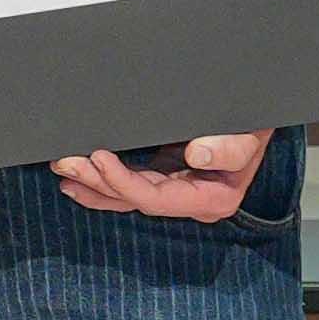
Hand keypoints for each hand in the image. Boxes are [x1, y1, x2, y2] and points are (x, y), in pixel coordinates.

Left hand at [51, 131, 266, 222]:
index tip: (99, 159)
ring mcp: (175, 191)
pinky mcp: (164, 177)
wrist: (255, 118)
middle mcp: (189, 201)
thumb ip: (231, 147)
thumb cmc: (252, 126)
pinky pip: (128, 186)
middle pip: (135, 199)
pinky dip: (102, 182)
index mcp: (212, 198)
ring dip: (92, 183)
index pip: (157, 198)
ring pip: (126, 195)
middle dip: (97, 181)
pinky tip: (77, 180)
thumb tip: (199, 154)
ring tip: (63, 169)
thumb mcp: (250, 133)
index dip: (123, 182)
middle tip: (66, 162)